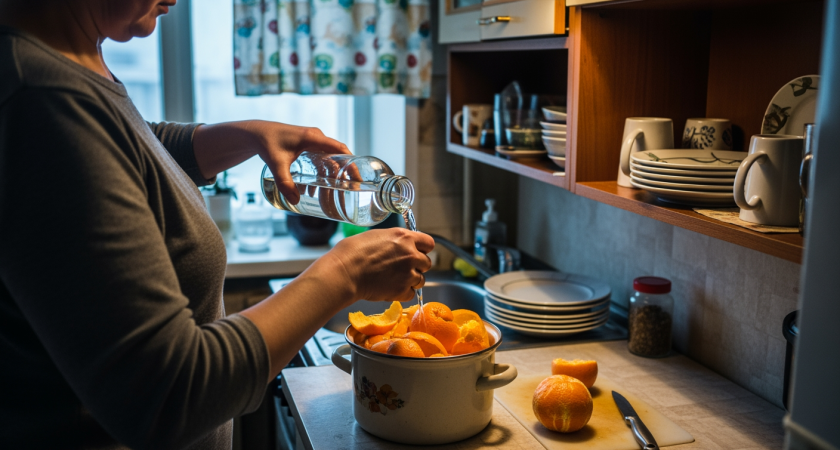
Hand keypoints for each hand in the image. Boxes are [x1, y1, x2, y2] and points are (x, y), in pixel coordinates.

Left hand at [192, 120, 350, 203]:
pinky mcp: (307, 146)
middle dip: (345, 172)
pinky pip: (321, 159)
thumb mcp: (277, 165)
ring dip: (331, 175)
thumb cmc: (267, 143)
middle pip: (338, 155)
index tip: (358, 177)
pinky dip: (321, 172)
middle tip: (352, 188)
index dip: (351, 162)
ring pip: (329, 159)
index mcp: (313, 138)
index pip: (339, 149)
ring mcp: (312, 141)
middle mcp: (316, 138)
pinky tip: (315, 188)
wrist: (256, 133)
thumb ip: (285, 183)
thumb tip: (295, 201)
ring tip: (332, 193)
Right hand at [319, 229, 434, 302]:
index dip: (423, 248)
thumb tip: (401, 244)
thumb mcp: (378, 235)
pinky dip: (403, 292)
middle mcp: (411, 255)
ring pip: (421, 279)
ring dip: (411, 280)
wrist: (345, 272)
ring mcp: (408, 274)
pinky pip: (411, 293)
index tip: (418, 251)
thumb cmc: (354, 251)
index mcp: (405, 238)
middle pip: (427, 263)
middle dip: (417, 265)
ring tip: (395, 279)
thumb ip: (396, 240)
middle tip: (403, 267)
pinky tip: (391, 288)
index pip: (429, 243)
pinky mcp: (402, 290)